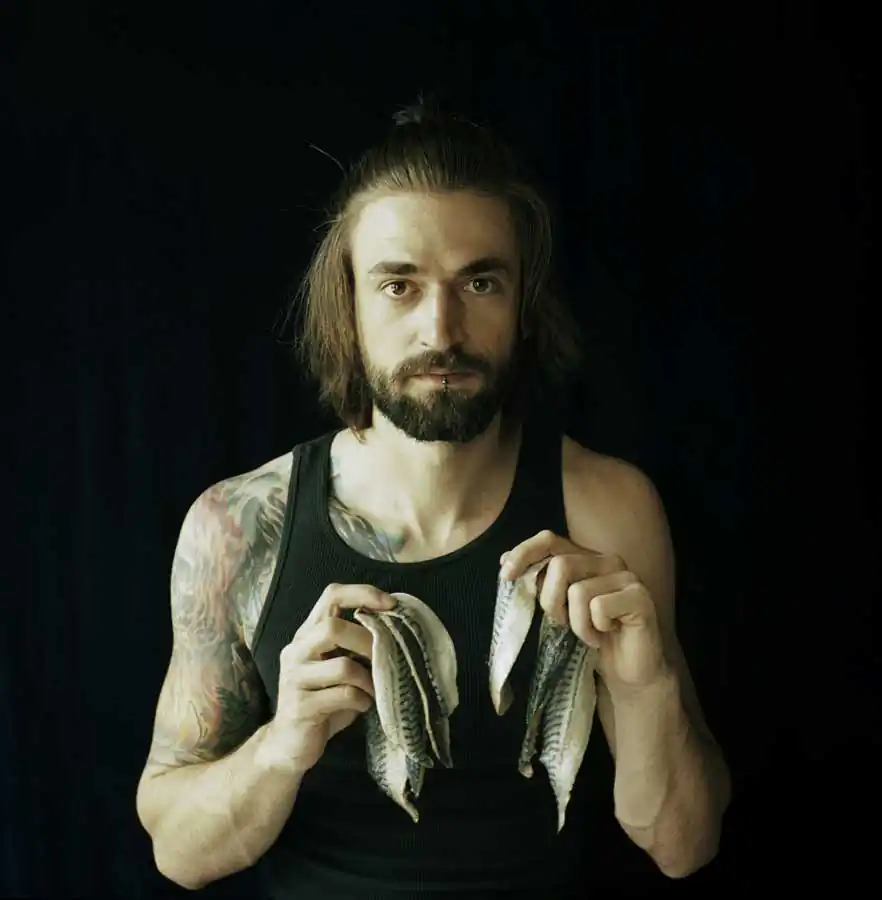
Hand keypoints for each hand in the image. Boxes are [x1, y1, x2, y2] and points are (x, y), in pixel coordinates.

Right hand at [263, 583, 396, 772]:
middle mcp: (296, 650)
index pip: (332, 595)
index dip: (363, 593)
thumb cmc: (323, 701)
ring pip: (343, 666)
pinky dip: (363, 700)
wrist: (288, 745)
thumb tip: (396, 631)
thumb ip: (356, 647)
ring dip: (369, 679)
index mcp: (308, 634)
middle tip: (385, 658)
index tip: (391, 604)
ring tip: (375, 689)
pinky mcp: (300, 707)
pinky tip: (364, 707)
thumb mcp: (340, 668)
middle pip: (332, 627)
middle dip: (368, 641)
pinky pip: (344, 696)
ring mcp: (294, 678)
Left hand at [500, 530, 668, 694]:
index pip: (549, 540)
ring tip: (590, 634)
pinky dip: (593, 631)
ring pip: (578, 591)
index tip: (506, 576)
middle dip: (551, 601)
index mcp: (586, 558)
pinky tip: (604, 637)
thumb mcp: (558, 608)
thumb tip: (504, 559)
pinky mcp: (639, 597)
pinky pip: (598, 608)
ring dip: (576, 624)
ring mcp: (626, 576)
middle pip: (560, 565)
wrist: (626, 674)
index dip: (524, 553)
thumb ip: (539, 582)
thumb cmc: (590, 639)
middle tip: (564, 624)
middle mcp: (607, 560)